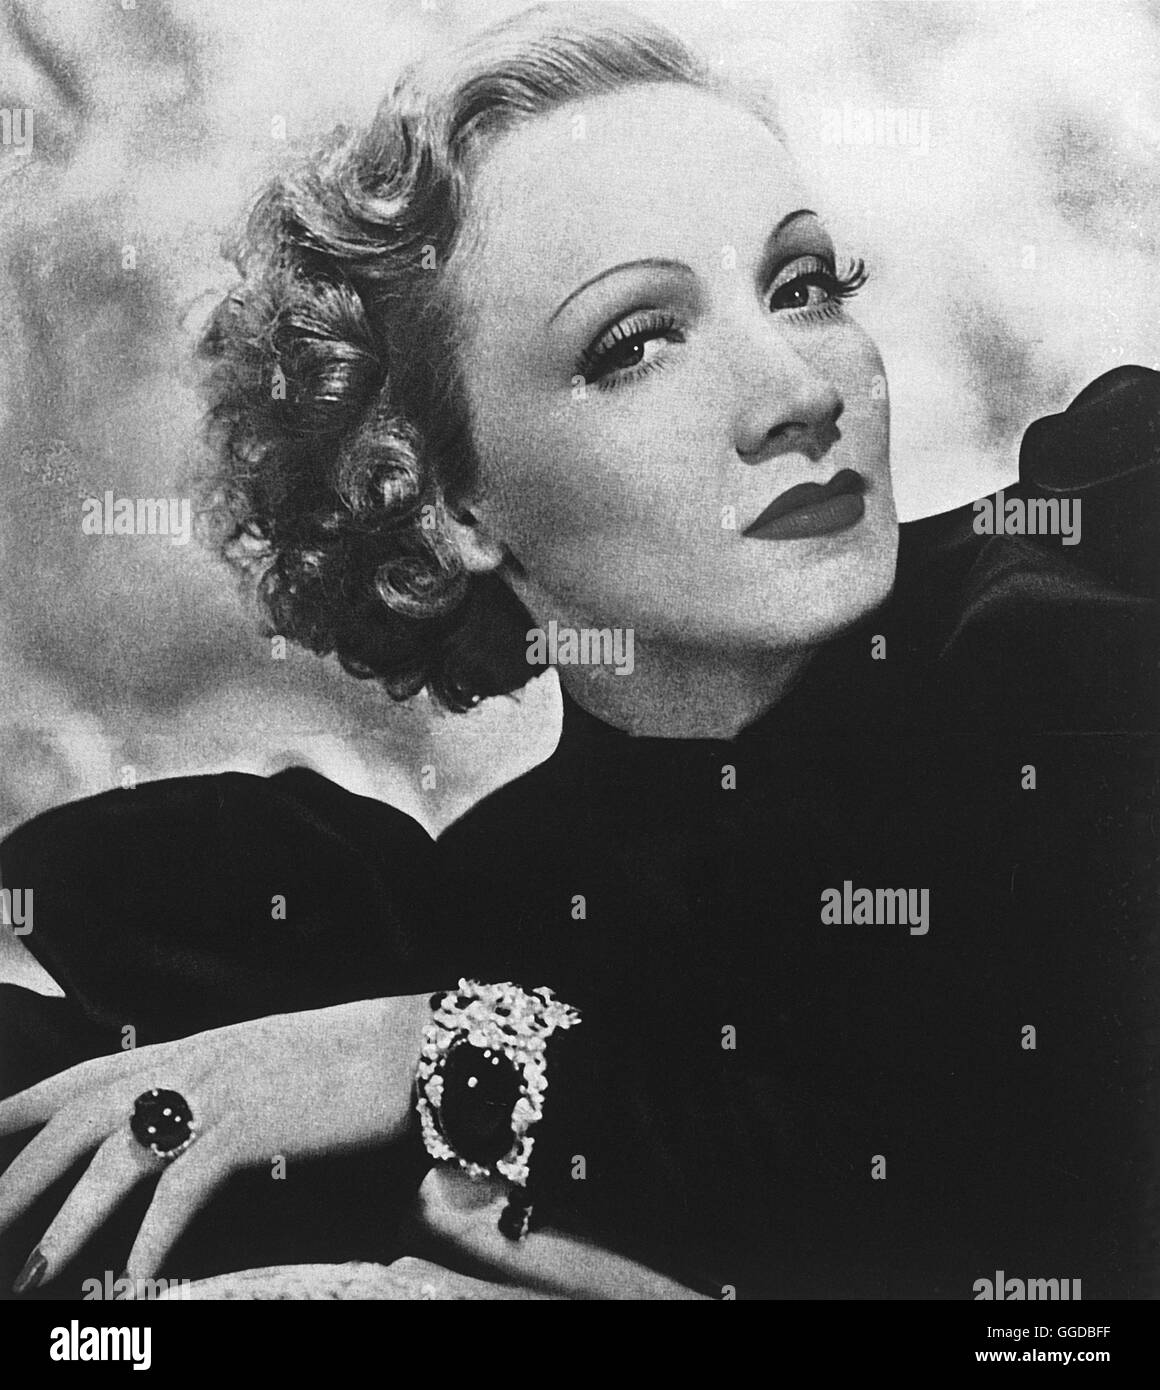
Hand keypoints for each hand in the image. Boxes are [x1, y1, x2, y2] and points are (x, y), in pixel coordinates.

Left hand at [0, 993, 429, 1292]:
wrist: (408, 1045)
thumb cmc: (345, 1057)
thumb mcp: (264, 1060)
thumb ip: (214, 1082)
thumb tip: (177, 1122)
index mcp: (191, 1046)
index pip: (86, 1074)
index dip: (25, 1104)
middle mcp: (192, 1062)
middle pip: (79, 1116)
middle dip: (20, 1173)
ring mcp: (218, 1092)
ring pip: (115, 1156)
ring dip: (68, 1219)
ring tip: (34, 1272)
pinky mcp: (249, 1126)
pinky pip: (181, 1191)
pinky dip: (152, 1240)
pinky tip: (135, 1283)